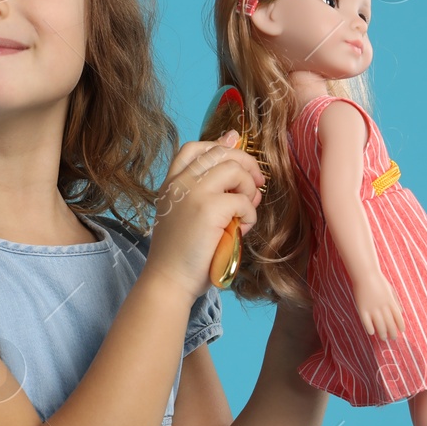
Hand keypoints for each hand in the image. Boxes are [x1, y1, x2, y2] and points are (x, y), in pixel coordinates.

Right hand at [141, 130, 266, 301]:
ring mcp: (193, 192)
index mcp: (172, 184)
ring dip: (249, 189)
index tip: (238, 161)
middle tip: (257, 184)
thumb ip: (207, 187)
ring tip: (246, 211)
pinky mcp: (209, 208)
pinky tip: (242, 230)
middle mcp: (180, 183)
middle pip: (221, 152)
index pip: (195, 148)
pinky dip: (250, 215)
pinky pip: (243, 201)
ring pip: (235, 170)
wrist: (169, 280)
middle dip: (247, 164)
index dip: (221, 147)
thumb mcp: (188, 213)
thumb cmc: (183, 253)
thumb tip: (233, 144)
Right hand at [352, 270, 404, 340]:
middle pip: (389, 323)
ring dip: (382, 333)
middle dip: (392, 332)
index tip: (401, 331)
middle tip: (393, 338)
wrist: (365, 273)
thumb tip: (401, 312)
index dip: (400, 325)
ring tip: (383, 338)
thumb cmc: (378, 280)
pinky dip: (370, 328)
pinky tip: (372, 332)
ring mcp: (372, 308)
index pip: (398, 316)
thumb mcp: (390, 289)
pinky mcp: (362, 308)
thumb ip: (396, 301)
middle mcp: (382, 306)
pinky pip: (366, 321)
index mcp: (390, 301)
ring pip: (379, 324)